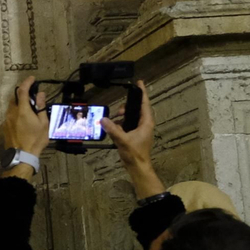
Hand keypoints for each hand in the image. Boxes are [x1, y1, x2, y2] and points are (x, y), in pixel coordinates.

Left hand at [1, 77, 49, 158]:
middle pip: (15, 98)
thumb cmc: (36, 140)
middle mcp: (12, 113)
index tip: (32, 78)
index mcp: (22, 110)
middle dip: (23, 94)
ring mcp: (6, 120)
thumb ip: (41, 107)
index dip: (26, 82)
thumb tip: (40, 94)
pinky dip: (17, 112)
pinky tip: (25, 119)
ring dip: (20, 104)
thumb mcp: (43, 123)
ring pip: (12, 106)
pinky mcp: (5, 126)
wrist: (22, 155)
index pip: (22, 91)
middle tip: (34, 97)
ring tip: (31, 110)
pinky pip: (11, 115)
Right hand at [103, 81, 164, 198]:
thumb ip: (113, 129)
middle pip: (136, 109)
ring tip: (114, 120)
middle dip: (126, 108)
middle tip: (118, 112)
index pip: (144, 104)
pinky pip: (127, 124)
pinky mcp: (135, 135)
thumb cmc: (135, 153)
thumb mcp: (122, 140)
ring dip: (122, 117)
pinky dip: (120, 124)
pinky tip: (113, 128)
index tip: (139, 83)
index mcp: (146, 123)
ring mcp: (140, 130)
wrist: (138, 166)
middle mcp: (144, 124)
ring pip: (131, 117)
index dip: (142, 93)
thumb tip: (103, 119)